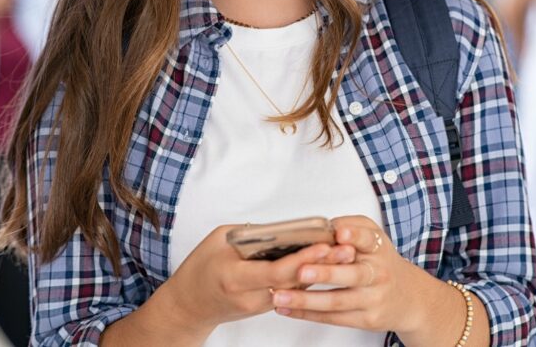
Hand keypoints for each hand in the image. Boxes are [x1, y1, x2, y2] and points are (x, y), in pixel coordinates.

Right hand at [161, 225, 355, 334]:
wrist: (189, 306)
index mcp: (236, 278)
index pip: (277, 271)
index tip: (324, 245)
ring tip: (344, 253)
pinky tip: (325, 262)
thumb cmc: (199, 269)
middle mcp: (251, 296)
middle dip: (322, 265)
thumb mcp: (217, 241)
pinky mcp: (266, 306)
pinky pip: (289, 290)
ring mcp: (260, 305)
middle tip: (347, 249)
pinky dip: (306, 275)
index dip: (304, 259)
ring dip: (319, 270)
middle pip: (294, 282)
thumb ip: (247, 234)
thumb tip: (278, 228)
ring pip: (296, 287)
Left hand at [269, 215, 423, 334]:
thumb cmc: (380, 262)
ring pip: (337, 301)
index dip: (354, 235)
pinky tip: (287, 308)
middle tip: (301, 270)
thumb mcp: (373, 237)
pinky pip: (333, 318)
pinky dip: (307, 314)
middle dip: (325, 273)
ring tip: (280, 295)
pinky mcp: (365, 320)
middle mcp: (377, 274)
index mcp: (377, 248)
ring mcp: (372, 299)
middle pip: (351, 274)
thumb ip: (352, 226)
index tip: (339, 233)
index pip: (367, 239)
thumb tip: (324, 226)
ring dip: (306, 299)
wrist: (407, 297)